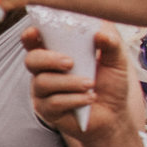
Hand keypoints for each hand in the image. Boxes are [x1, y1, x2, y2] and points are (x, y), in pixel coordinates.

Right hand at [21, 24, 136, 146]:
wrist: (114, 114)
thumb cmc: (111, 84)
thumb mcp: (116, 61)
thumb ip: (111, 44)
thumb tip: (100, 34)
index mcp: (55, 54)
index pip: (35, 41)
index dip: (30, 35)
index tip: (36, 31)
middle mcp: (44, 71)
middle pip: (31, 60)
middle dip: (49, 59)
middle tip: (70, 63)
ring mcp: (43, 92)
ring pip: (43, 82)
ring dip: (69, 82)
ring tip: (90, 84)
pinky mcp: (48, 110)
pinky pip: (53, 102)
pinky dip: (74, 99)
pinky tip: (89, 99)